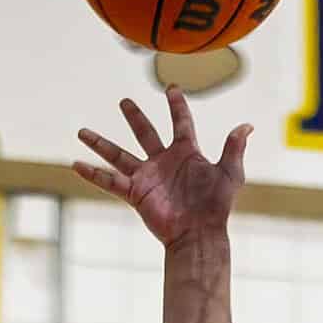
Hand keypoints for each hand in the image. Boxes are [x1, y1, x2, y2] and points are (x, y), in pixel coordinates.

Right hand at [74, 87, 250, 248]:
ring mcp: (148, 177)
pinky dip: (93, 174)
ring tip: (81, 131)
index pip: (181, 123)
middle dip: (135, 117)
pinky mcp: (137, 194)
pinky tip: (75, 165)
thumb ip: (234, 149)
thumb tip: (247, 126)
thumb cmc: (216, 206)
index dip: (177, 106)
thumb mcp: (229, 174)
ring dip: (101, 144)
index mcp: (187, 153)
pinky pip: (111, 182)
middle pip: (145, 133)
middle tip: (124, 101)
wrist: (200, 234)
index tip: (171, 89)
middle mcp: (164, 162)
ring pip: (119, 155)